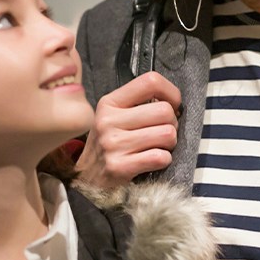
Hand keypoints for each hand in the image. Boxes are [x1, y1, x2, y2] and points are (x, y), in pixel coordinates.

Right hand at [74, 71, 180, 191]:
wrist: (85, 178)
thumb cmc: (108, 144)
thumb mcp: (114, 116)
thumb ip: (138, 104)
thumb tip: (173, 101)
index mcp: (110, 103)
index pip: (150, 81)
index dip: (171, 93)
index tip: (173, 104)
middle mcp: (108, 121)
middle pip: (164, 111)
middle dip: (172, 124)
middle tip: (162, 132)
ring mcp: (113, 144)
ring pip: (167, 134)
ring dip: (169, 144)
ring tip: (156, 146)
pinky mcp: (119, 167)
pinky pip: (160, 157)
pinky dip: (163, 160)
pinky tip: (152, 161)